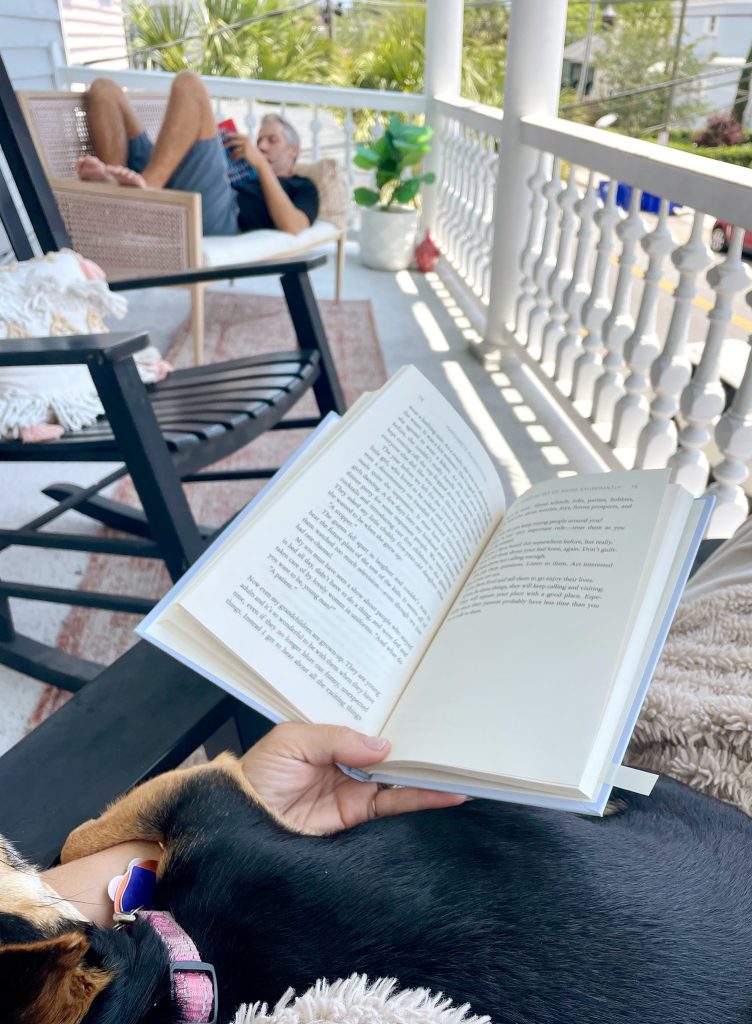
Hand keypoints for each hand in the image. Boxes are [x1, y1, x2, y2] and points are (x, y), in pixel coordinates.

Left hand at [223, 130, 263, 169]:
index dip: (229, 134)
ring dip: (228, 148)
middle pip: (233, 139)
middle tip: (222, 144)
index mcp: (246, 137)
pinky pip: (236, 154)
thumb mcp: (248, 147)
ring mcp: (245, 146)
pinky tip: (231, 159)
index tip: (223, 136)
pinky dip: (233, 156)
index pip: (235, 134)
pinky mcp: (245, 153)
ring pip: (234, 146)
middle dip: (227, 142)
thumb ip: (241, 143)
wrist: (259, 161)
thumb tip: (231, 143)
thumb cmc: (253, 155)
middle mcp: (246, 140)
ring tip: (224, 151)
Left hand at [240, 722, 466, 833]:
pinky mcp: (357, 818)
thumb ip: (336, 739)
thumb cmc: (255, 776)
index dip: (399, 719)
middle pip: (392, 752)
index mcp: (330, 738)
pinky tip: (447, 793)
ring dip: (429, 773)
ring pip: (400, 779)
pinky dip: (422, 800)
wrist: (236, 825)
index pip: (371, 726)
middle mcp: (347, 762)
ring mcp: (354, 790)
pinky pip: (394, 806)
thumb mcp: (291, 741)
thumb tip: (385, 746)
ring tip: (462, 765)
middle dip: (421, 744)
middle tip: (455, 737)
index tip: (429, 710)